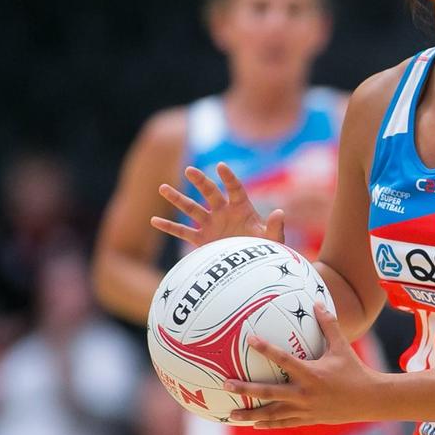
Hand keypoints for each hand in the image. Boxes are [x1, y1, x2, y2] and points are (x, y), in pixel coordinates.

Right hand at [150, 163, 285, 247]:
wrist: (252, 268)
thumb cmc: (264, 250)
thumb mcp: (272, 240)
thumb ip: (275, 227)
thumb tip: (280, 212)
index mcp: (242, 208)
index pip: (234, 188)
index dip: (228, 178)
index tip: (220, 166)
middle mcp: (223, 212)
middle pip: (210, 193)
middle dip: (200, 181)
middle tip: (189, 170)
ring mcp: (211, 224)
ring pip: (191, 208)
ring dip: (177, 198)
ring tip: (162, 187)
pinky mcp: (202, 240)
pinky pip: (183, 232)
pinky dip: (169, 227)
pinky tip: (154, 220)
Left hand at [224, 303, 381, 427]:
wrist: (368, 400)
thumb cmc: (354, 370)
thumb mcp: (342, 347)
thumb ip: (329, 325)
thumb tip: (317, 303)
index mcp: (311, 373)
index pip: (284, 360)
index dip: (266, 349)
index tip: (249, 340)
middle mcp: (304, 393)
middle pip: (269, 392)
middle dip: (246, 389)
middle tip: (226, 384)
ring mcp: (305, 409)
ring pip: (273, 413)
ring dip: (251, 413)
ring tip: (231, 414)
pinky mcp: (308, 419)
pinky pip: (283, 423)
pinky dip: (268, 423)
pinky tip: (254, 424)